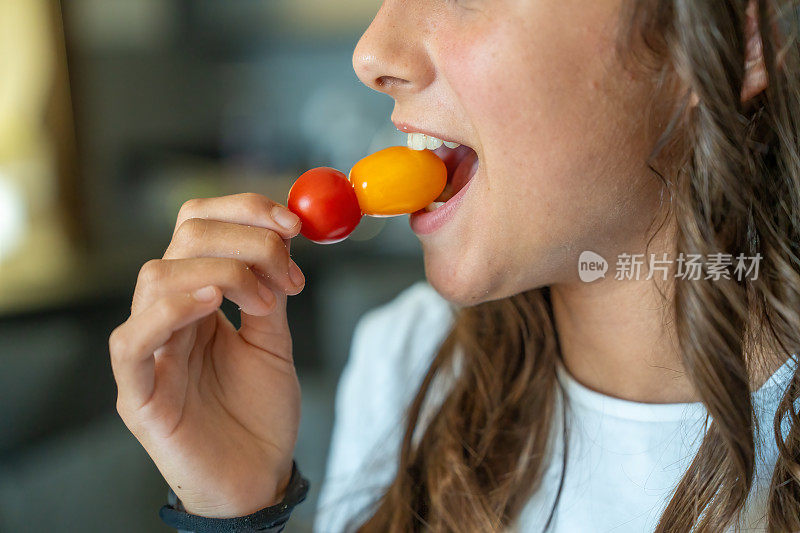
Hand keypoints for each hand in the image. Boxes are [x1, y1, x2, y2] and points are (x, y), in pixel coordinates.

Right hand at [109, 193, 304, 517]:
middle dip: (245, 239)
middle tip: (288, 271)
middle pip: (184, 239)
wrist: (258, 478)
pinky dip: (170, 310)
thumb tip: (283, 236)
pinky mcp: (138, 394)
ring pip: (157, 277)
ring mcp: (149, 353)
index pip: (199, 226)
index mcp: (198, 298)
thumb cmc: (260, 414)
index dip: (243, 210)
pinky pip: (133, 341)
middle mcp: (168, 316)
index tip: (293, 222)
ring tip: (264, 302)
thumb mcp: (274, 341)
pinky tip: (211, 304)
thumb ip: (270, 293)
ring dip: (223, 271)